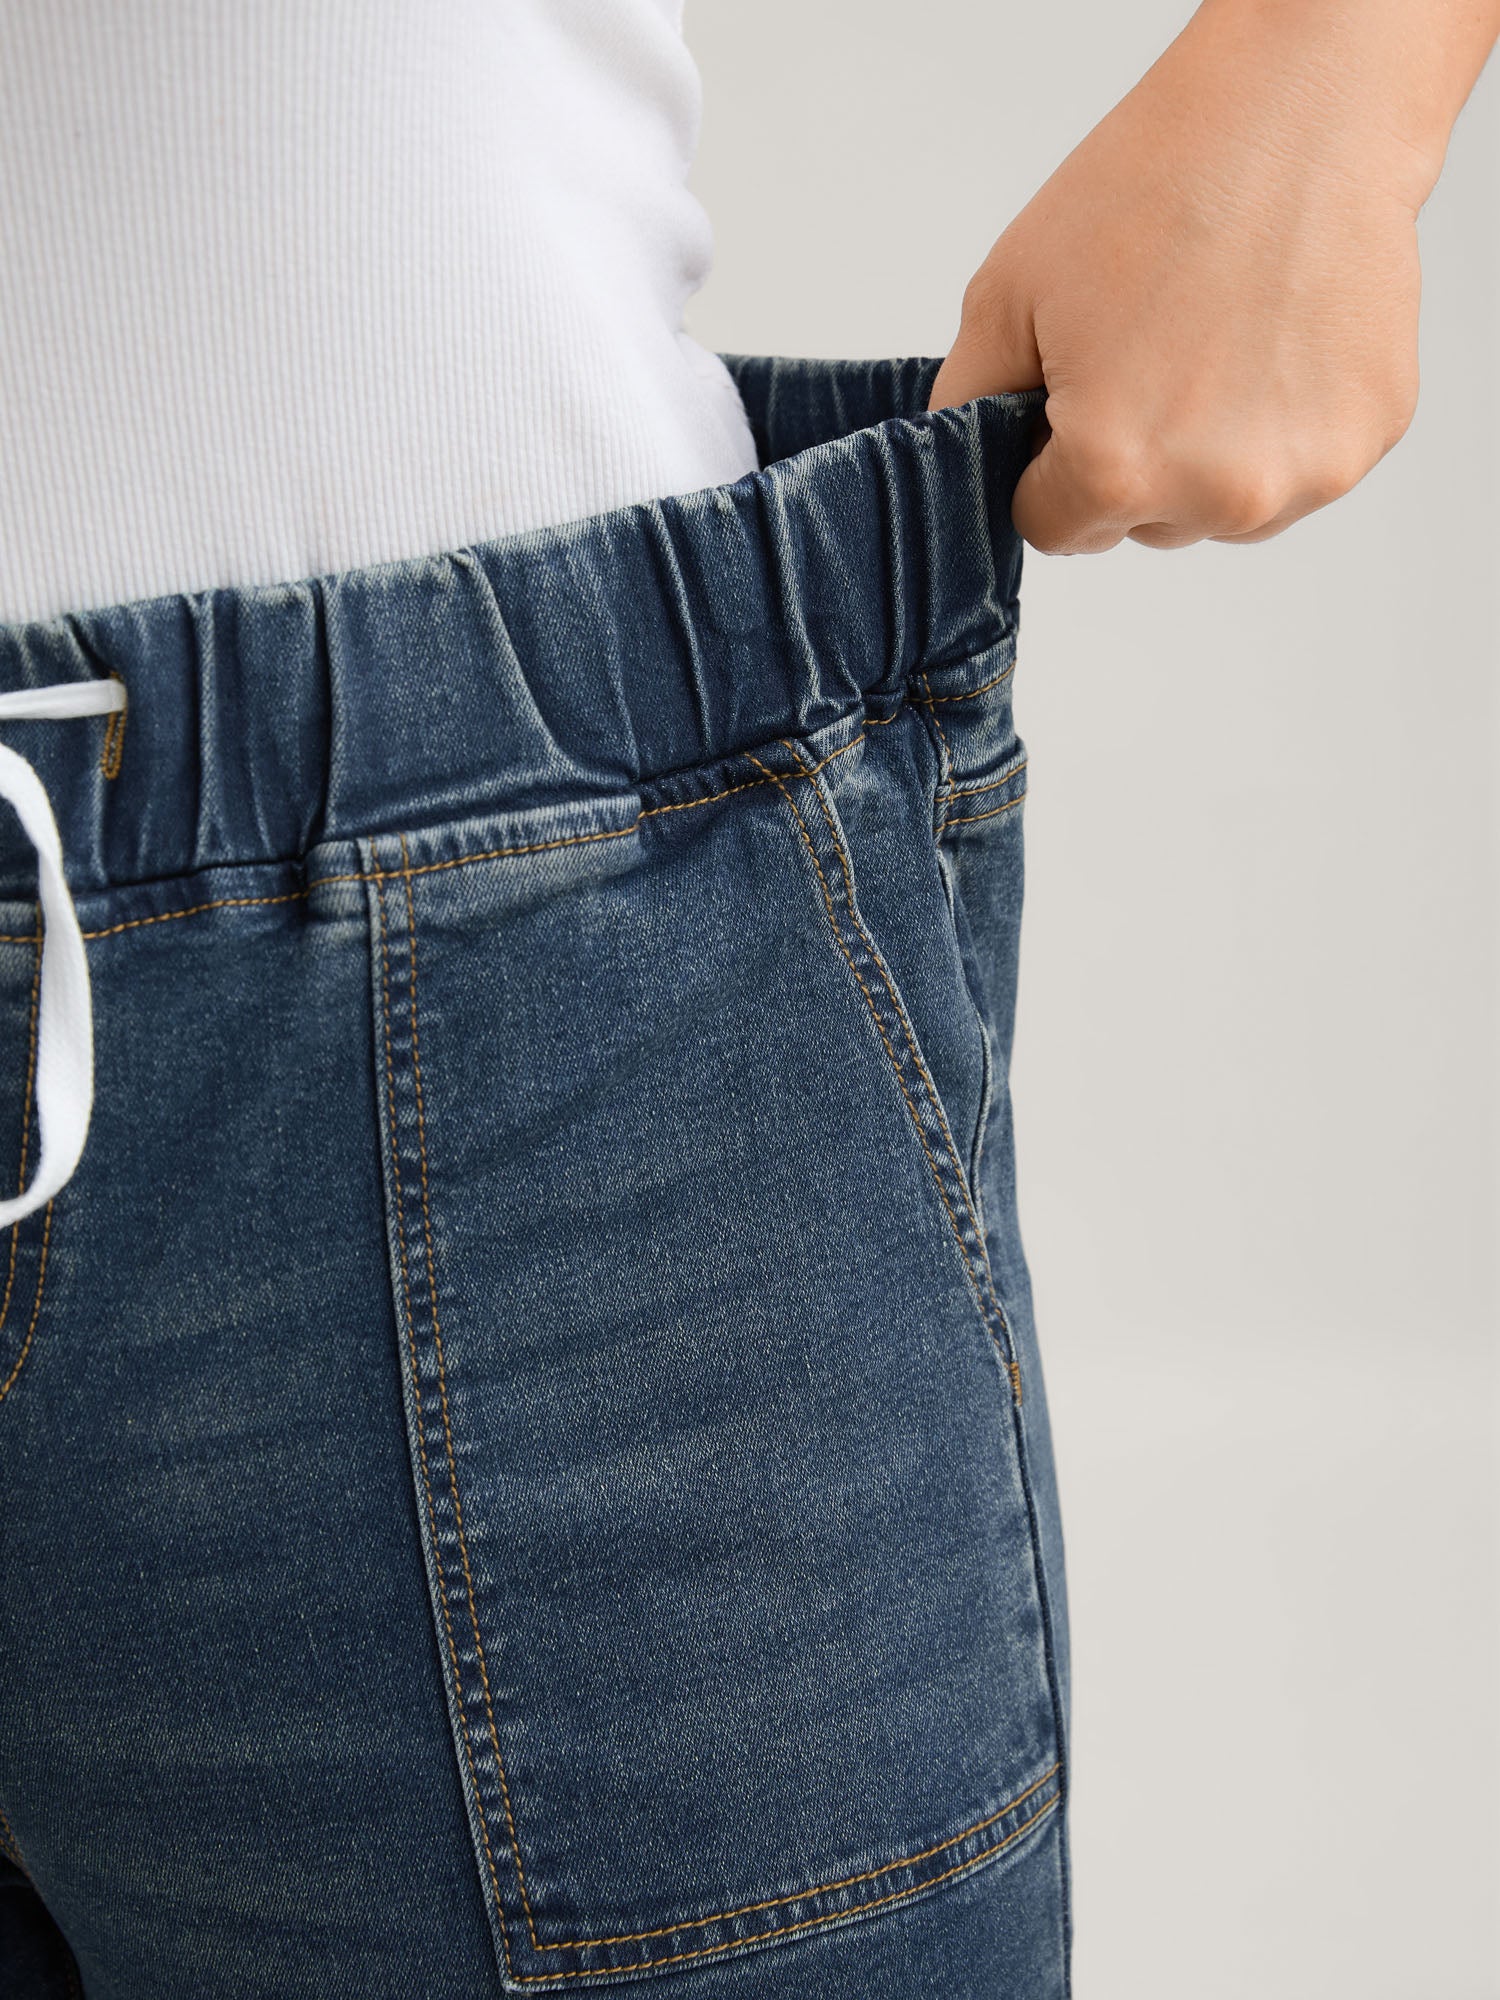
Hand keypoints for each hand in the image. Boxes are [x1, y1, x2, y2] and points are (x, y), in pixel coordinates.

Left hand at [928, 0, 1487, 553]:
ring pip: (1216, 510)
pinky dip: (1276, 425)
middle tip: (1144, 354)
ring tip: (1209, 344)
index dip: (1044, 465)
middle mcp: (1215, 494)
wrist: (1295, 113)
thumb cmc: (1154, 186)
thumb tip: (960, 466)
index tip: (1066, 402)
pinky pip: (1292, 470)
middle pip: (1137, 526)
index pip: (1050, 528)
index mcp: (1117, 469)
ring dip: (1202, 456)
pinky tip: (1269, 341)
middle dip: (1125, 462)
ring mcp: (1302, 475)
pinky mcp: (1362, 441)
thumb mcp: (1004, 298)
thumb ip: (964, 407)